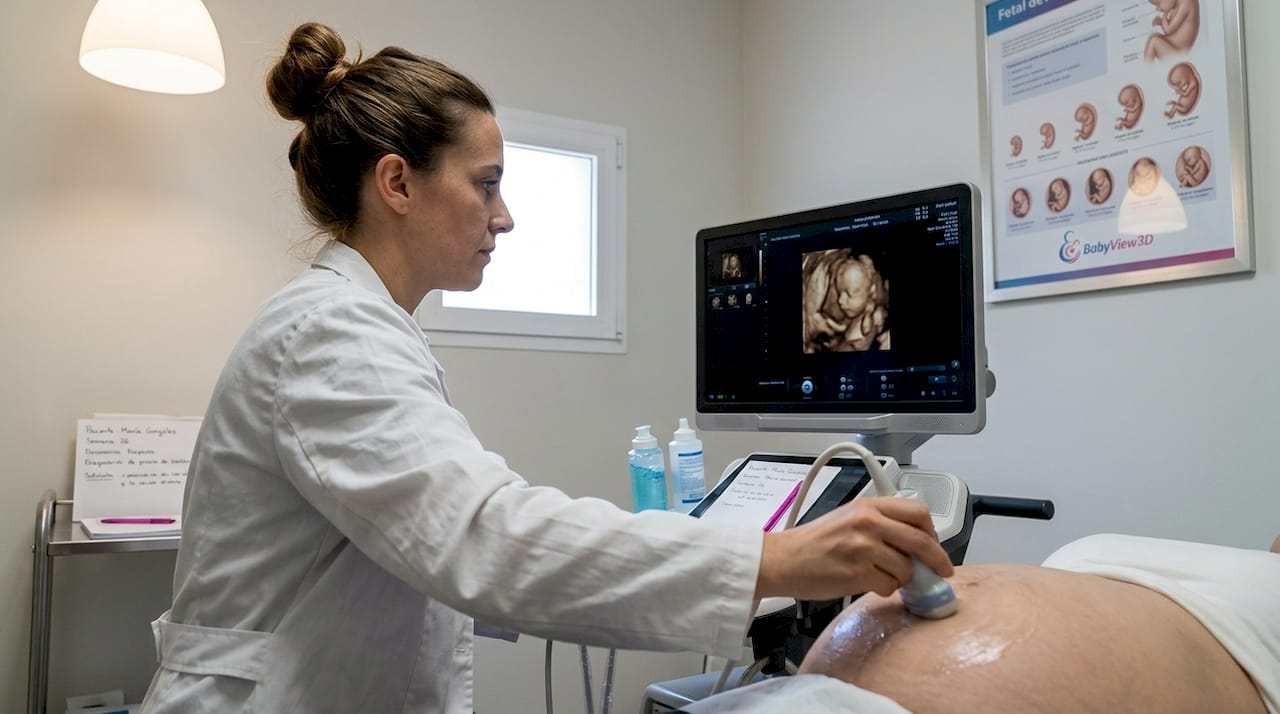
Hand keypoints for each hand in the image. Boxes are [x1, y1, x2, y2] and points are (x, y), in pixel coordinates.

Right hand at [754, 496, 953, 600]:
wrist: (783, 559)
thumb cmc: (813, 542)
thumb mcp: (848, 517)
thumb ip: (881, 522)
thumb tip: (916, 542)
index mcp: (868, 505)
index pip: (918, 513)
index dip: (932, 532)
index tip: (934, 545)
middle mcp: (868, 523)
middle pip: (920, 541)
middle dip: (937, 560)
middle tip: (942, 571)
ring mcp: (864, 548)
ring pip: (906, 568)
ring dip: (900, 578)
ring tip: (878, 575)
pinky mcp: (858, 573)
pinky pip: (889, 586)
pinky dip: (883, 589)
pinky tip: (866, 583)